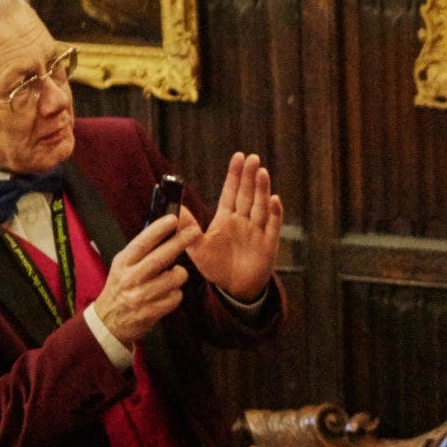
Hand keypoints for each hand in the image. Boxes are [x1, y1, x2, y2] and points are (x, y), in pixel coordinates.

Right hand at [89, 211, 201, 347]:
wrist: (109, 321)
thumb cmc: (120, 287)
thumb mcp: (123, 265)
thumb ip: (140, 251)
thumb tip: (164, 230)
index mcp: (124, 262)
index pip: (142, 243)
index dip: (158, 230)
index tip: (173, 218)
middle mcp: (132, 277)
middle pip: (161, 257)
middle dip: (180, 242)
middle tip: (194, 231)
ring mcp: (142, 296)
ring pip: (174, 278)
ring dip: (179, 274)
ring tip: (172, 276)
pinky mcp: (152, 312)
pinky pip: (176, 297)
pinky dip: (175, 294)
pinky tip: (167, 294)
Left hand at [188, 151, 285, 302]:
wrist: (234, 288)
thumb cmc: (216, 266)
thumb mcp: (197, 247)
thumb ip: (187, 227)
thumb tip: (173, 209)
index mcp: (226, 218)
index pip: (230, 192)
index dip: (234, 176)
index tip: (238, 157)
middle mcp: (243, 221)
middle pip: (247, 195)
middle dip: (249, 176)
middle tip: (252, 158)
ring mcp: (257, 231)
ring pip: (260, 206)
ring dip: (262, 189)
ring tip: (261, 172)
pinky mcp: (268, 244)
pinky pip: (273, 226)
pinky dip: (274, 213)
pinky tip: (274, 200)